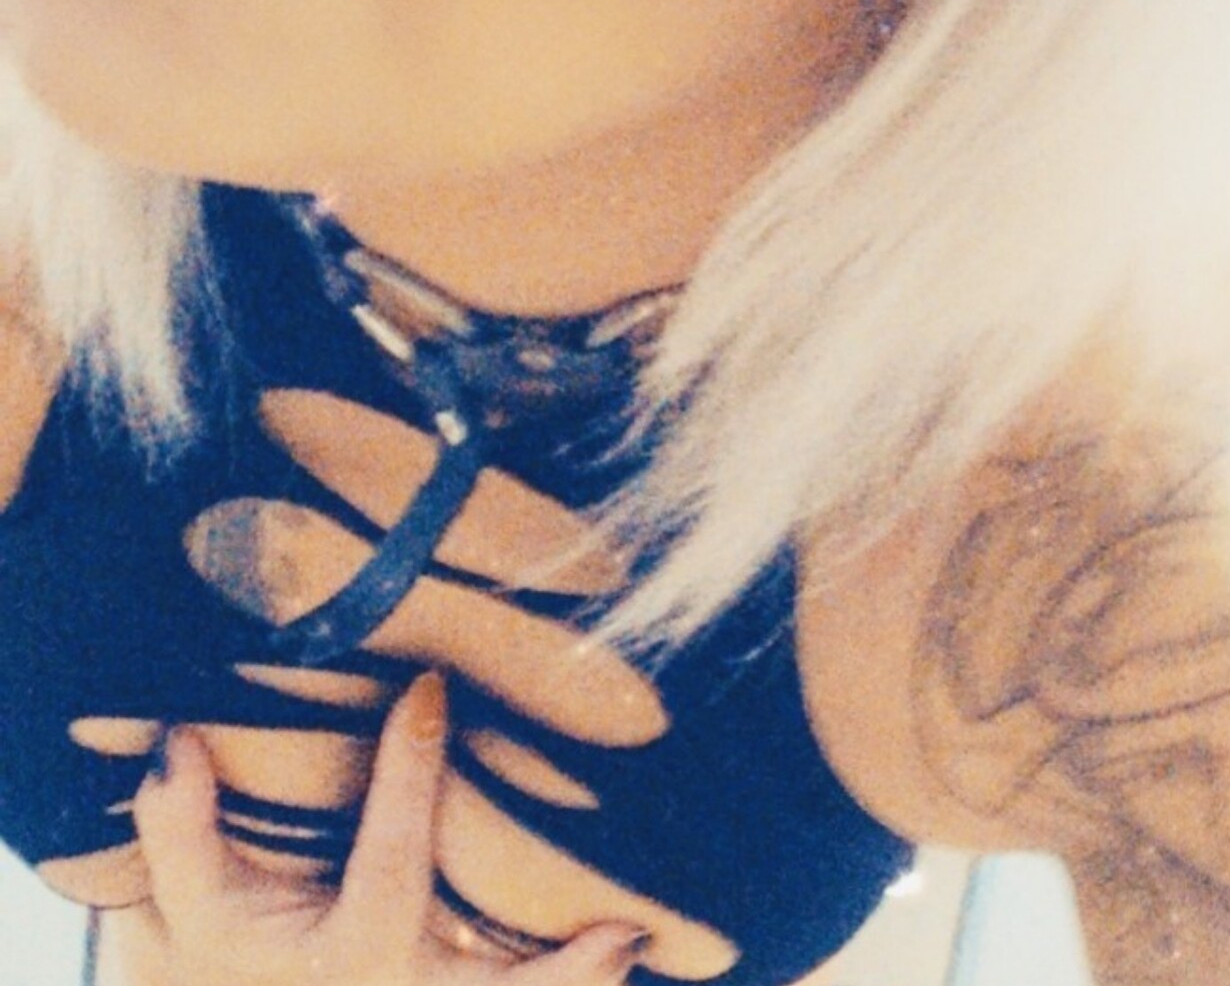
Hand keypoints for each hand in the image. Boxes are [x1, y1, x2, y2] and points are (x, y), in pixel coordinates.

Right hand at [132, 675, 646, 985]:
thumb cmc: (239, 955)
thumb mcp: (193, 905)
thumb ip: (180, 829)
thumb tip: (177, 740)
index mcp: (345, 955)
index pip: (390, 860)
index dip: (409, 775)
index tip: (430, 690)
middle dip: (554, 970)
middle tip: (621, 929)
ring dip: (580, 983)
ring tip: (635, 939)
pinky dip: (573, 977)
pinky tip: (625, 941)